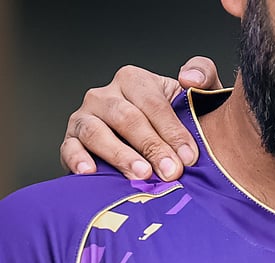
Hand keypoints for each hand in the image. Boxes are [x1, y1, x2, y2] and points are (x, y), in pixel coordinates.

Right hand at [61, 56, 222, 181]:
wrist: (160, 145)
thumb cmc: (181, 120)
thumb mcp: (196, 95)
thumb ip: (203, 75)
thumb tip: (189, 79)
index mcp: (134, 80)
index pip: (153, 104)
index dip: (173, 131)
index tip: (190, 157)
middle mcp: (105, 95)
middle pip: (126, 118)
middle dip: (152, 147)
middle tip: (171, 172)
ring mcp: (84, 117)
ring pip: (97, 132)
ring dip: (120, 155)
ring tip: (141, 174)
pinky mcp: (71, 140)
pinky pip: (69, 148)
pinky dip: (78, 159)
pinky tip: (91, 172)